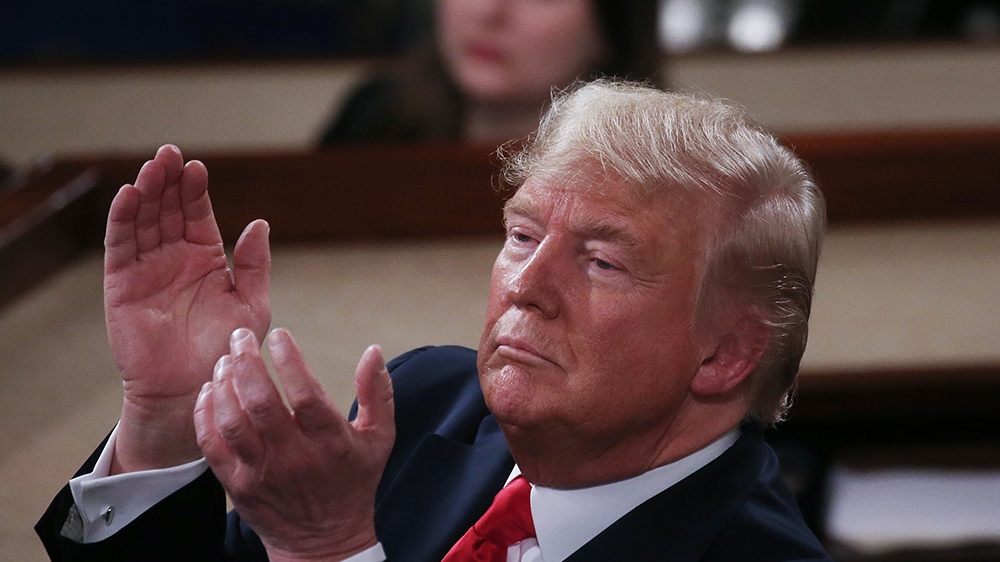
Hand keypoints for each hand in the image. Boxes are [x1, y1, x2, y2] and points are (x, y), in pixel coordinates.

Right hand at [105, 145, 270, 472]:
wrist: (192, 389)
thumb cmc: (225, 351)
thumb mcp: (251, 304)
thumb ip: (254, 264)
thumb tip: (260, 223)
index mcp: (205, 258)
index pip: (197, 215)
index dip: (196, 191)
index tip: (198, 167)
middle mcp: (174, 258)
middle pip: (168, 210)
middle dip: (168, 181)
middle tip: (170, 154)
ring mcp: (147, 269)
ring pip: (144, 221)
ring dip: (146, 192)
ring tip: (153, 167)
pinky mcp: (122, 284)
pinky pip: (120, 246)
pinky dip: (123, 219)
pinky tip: (129, 195)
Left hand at [194, 328, 394, 561]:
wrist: (323, 543)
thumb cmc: (353, 482)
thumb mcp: (379, 439)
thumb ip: (378, 393)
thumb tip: (373, 351)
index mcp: (331, 444)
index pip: (306, 395)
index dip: (289, 360)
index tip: (279, 336)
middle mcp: (294, 459)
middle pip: (262, 403)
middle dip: (247, 362)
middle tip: (241, 337)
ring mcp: (262, 474)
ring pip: (232, 422)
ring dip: (224, 385)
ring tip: (225, 360)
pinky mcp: (237, 486)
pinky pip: (212, 445)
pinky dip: (206, 414)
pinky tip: (210, 391)